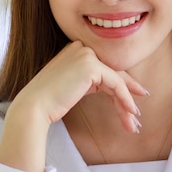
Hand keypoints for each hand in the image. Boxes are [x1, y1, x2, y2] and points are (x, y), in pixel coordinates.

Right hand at [15, 40, 146, 131]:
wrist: (35, 106)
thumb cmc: (51, 102)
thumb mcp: (76, 86)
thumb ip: (92, 81)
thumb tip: (117, 89)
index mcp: (77, 50)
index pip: (106, 67)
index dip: (122, 84)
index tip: (132, 101)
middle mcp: (82, 47)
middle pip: (113, 72)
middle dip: (128, 95)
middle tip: (136, 114)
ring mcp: (87, 54)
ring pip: (117, 80)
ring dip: (127, 103)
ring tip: (134, 123)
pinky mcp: (91, 65)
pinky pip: (116, 83)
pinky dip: (125, 99)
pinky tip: (130, 112)